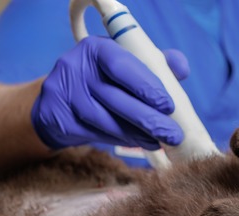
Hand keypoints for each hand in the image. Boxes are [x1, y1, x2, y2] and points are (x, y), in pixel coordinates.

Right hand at [31, 36, 185, 150]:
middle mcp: (75, 66)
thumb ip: (155, 64)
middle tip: (174, 134)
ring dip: (137, 133)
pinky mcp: (56, 117)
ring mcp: (62, 93)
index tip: (170, 106)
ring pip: (105, 119)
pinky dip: (122, 139)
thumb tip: (181, 68)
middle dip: (149, 118)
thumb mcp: (127, 65)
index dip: (147, 87)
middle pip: (115, 97)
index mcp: (96, 48)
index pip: (122, 65)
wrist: (60, 100)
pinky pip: (94, 132)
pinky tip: (142, 143)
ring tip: (160, 141)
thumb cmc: (104, 79)